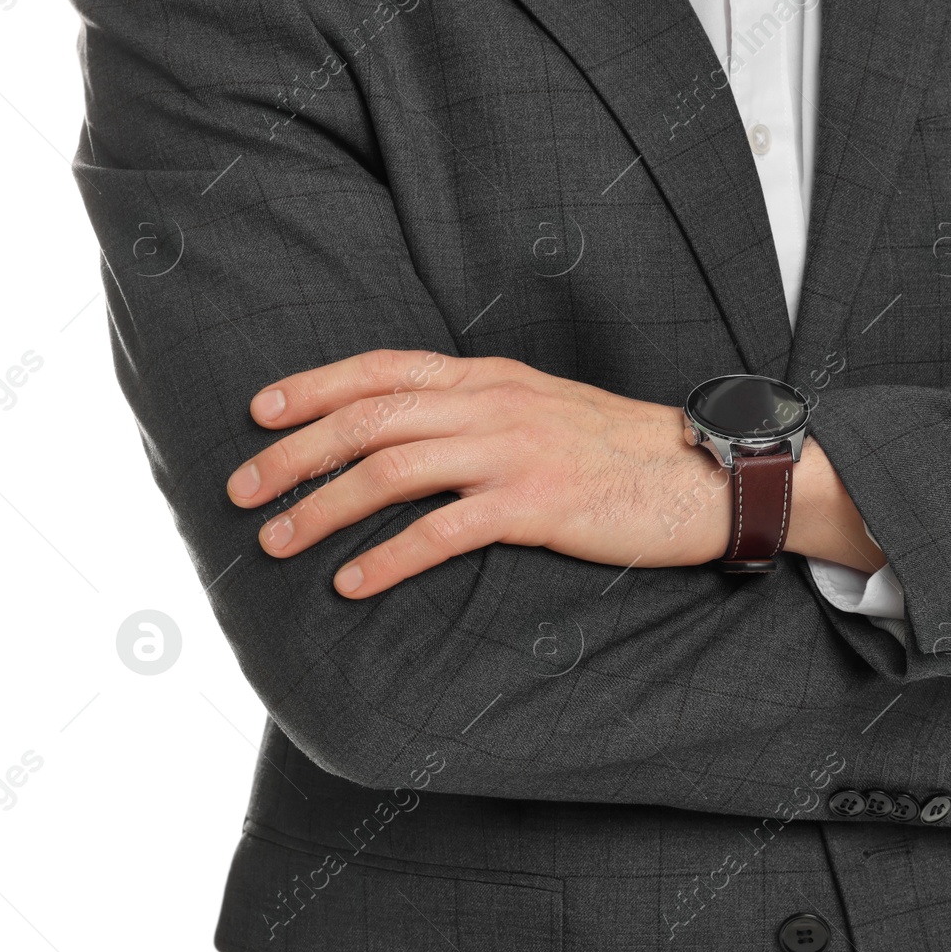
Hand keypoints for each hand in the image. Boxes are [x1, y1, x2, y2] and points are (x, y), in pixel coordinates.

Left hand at [225, 352, 880, 596]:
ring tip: (276, 541)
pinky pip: (443, 528)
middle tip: (241, 490)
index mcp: (493, 378)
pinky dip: (388, 557)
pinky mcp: (539, 503)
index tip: (259, 411)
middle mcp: (495, 404)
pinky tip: (352, 583)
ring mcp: (516, 451)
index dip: (313, 386)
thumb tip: (420, 435)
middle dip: (293, 452)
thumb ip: (485, 413)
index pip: (383, 368)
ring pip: (392, 467)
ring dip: (323, 506)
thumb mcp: (548, 411)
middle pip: (370, 416)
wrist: (708, 473)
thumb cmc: (626, 452)